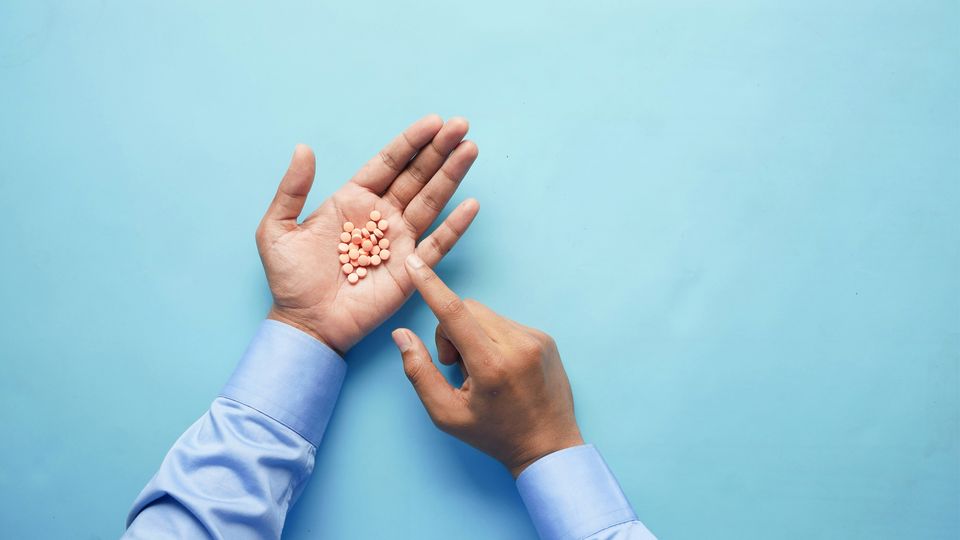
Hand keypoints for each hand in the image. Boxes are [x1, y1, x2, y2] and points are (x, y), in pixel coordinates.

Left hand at [257, 115, 479, 353]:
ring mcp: (399, 242)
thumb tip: (304, 148)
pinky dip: (454, 226)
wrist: (304, 323)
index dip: (411, 142)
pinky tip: (471, 204)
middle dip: (439, 151)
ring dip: (451, 176)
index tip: (434, 121)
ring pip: (430, 201)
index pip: (388, 163)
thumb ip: (292, 189)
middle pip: (416, 175)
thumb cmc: (290, 279)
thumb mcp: (277, 229)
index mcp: (353, 201)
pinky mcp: (410, 270)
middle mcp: (381, 216)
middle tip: (462, 126)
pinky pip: (436, 245)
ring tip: (470, 149)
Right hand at [391, 254, 583, 476]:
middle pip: (467, 310)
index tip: (415, 262)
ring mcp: (536, 339)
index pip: (453, 312)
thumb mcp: (446, 414)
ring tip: (482, 371)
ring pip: (485, 315)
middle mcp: (518, 345)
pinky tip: (500, 368)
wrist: (548, 446)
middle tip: (456, 365)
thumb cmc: (494, 435)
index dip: (430, 285)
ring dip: (472, 334)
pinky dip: (492, 338)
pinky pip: (504, 323)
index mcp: (491, 365)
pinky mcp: (545, 337)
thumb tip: (401, 335)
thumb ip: (419, 372)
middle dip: (451, 331)